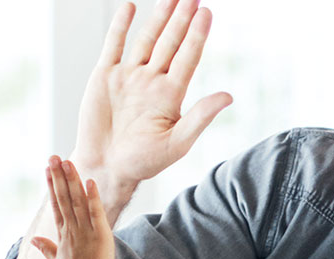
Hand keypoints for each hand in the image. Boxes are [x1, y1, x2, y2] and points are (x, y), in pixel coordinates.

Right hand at [30, 156, 115, 258]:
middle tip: (53, 157)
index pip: (56, 205)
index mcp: (63, 235)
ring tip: (67, 162)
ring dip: (72, 181)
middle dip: (58, 177)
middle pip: (63, 198)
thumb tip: (33, 239)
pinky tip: (90, 181)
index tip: (48, 170)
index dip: (52, 186)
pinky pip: (96, 213)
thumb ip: (45, 248)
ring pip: (77, 201)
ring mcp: (84, 232)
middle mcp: (71, 230)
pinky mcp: (100, 236)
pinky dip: (93, 197)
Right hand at [71, 0, 231, 186]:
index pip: (187, 57)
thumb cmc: (142, 162)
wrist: (105, 168)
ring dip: (158, 18)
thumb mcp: (176, 143)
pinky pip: (114, 46)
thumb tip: (228, 96)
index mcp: (170, 95)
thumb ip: (199, 117)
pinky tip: (130, 8)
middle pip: (170, 42)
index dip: (197, 35)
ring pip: (146, 39)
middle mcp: (151, 80)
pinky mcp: (105, 76)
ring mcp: (129, 76)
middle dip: (181, 19)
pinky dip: (121, 27)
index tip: (206, 12)